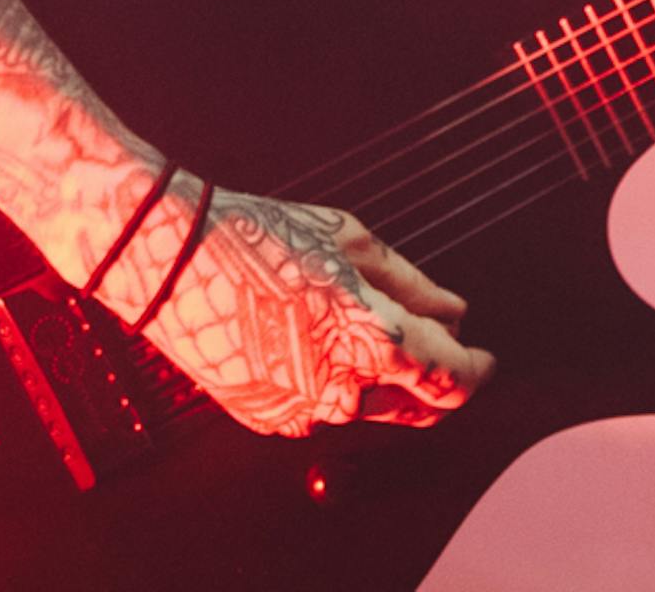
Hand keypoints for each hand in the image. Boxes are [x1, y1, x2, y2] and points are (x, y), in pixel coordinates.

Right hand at [100, 182, 494, 435]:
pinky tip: (313, 340)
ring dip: (383, 382)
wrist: (168, 259)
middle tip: (441, 347)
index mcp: (371, 339)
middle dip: (438, 384)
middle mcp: (340, 390)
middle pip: (418, 409)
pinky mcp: (266, 420)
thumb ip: (411, 285)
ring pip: (367, 409)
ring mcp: (300, 412)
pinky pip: (319, 411)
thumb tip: (454, 312)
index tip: (486, 357)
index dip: (478, 370)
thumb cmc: (260, 235)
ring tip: (361, 325)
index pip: (451, 379)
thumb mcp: (350, 240)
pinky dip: (333, 385)